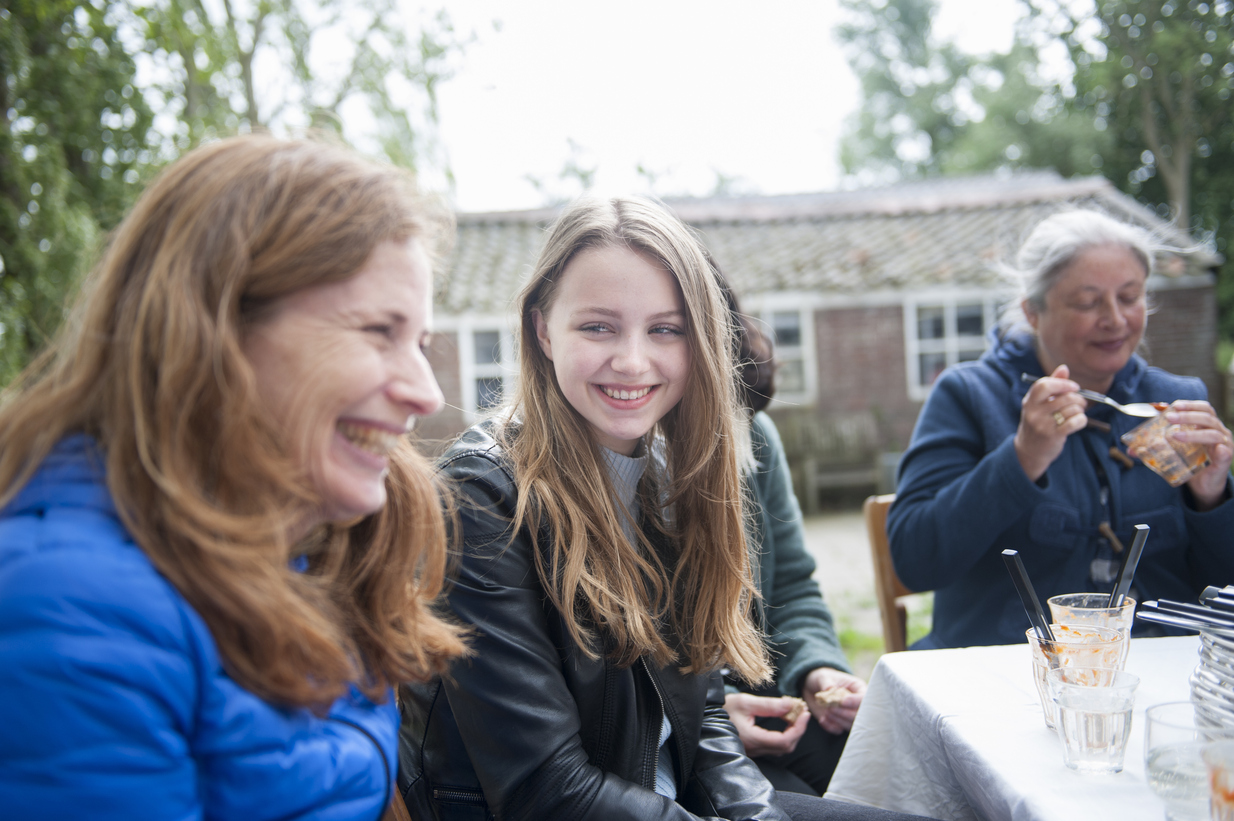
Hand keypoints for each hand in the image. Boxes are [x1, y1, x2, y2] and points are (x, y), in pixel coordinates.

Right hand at [722, 692, 809, 756]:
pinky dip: (784, 735)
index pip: (784, 740)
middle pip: (786, 747)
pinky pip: (774, 747)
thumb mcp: (746, 702)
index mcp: (752, 739)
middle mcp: (754, 749)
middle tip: (802, 712)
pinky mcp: (753, 749)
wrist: (705, 717)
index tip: (805, 713)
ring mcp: (753, 752)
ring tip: (795, 715)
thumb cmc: (722, 709)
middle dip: (798, 730)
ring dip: (792, 733)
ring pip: (781, 749)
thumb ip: (770, 705)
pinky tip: (784, 722)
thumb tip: (791, 704)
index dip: (799, 728)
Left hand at [802, 667, 865, 733]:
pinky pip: (838, 730)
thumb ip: (826, 682)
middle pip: (860, 716)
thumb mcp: (823, 677)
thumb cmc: (822, 679)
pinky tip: (822, 719)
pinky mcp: (840, 723)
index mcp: (858, 689)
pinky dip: (830, 726)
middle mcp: (857, 704)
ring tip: (826, 712)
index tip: (842, 701)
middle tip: (830, 708)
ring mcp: (849, 715)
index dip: (855, 702)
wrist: (812, 688)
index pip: (864, 699)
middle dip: (845, 713)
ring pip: (851, 725)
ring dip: (838, 720)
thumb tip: (829, 688)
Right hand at [1014, 364, 1085, 481]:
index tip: (1074, 387)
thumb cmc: (1037, 423)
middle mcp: (1033, 412)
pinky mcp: (1053, 436)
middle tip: (1080, 403)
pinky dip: (1081, 420)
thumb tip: (1064, 368)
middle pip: (1063, 397)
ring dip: (1080, 410)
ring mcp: (1042, 425)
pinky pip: (1075, 422)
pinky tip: (1078, 421)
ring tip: (1077, 413)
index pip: (1044, 385)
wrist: (1029, 451)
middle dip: (1077, 398)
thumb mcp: (1039, 404)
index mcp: (1029, 401)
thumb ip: (1051, 385)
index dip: (1062, 383)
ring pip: (1072, 409)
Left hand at [1149, 400, 1231, 510]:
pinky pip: (1225, 453)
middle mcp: (1219, 432)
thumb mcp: (1174, 451)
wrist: (1204, 484)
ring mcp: (1225, 445)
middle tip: (1170, 418)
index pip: (1204, 408)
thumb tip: (1130, 449)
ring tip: (1175, 435)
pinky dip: (1220, 450)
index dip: (1190, 405)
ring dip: (1194, 433)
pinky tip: (1215, 450)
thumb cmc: (1191, 461)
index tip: (1174, 405)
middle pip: (1207, 418)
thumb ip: (1156, 447)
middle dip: (1187, 416)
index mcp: (1208, 425)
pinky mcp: (1225, 460)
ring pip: (1213, 434)